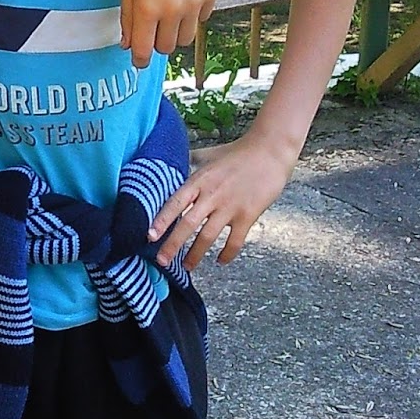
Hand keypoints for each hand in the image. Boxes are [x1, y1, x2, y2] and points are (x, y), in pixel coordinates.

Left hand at [119, 0, 214, 64]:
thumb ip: (128, 18)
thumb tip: (129, 46)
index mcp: (147, 9)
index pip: (144, 52)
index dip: (139, 60)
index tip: (139, 60)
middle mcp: (173, 10)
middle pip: (166, 48)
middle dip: (156, 43)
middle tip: (152, 28)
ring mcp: (194, 3)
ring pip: (186, 39)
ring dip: (175, 32)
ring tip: (168, 13)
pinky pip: (201, 19)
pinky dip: (191, 15)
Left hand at [146, 132, 296, 269]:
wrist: (270, 151)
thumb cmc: (239, 152)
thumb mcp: (211, 154)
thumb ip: (194, 159)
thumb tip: (179, 158)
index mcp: (199, 180)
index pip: (175, 202)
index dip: (162, 220)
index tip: (150, 236)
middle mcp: (211, 195)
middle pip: (187, 224)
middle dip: (172, 245)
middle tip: (161, 261)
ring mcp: (230, 206)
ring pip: (208, 236)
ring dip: (195, 254)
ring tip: (187, 267)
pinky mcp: (248, 215)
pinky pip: (235, 241)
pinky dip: (227, 254)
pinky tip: (221, 261)